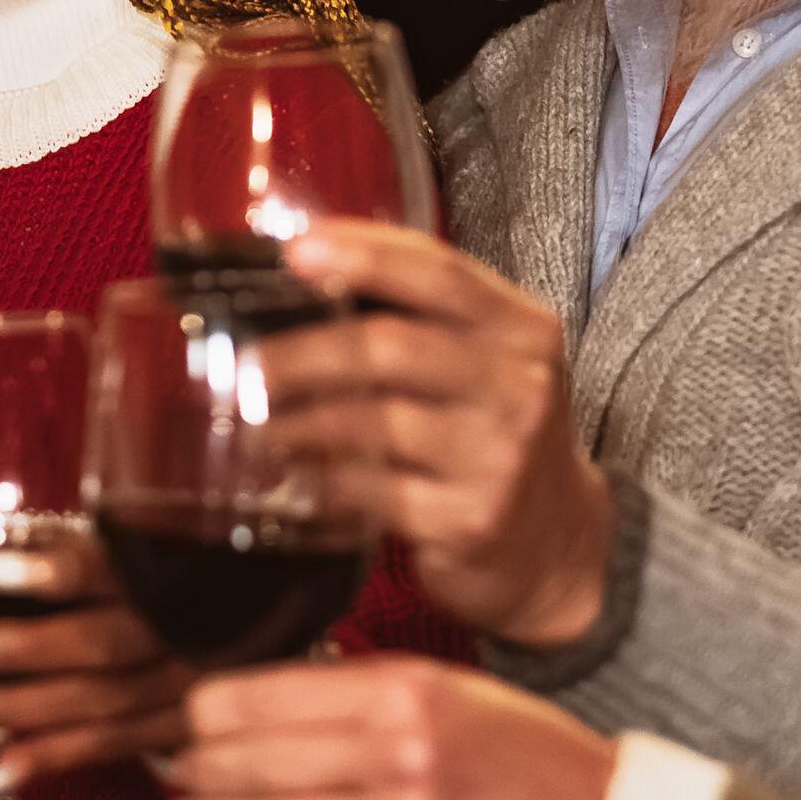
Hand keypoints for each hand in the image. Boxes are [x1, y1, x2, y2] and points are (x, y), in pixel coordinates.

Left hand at [0, 536, 196, 791]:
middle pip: (90, 647)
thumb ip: (93, 539)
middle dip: (1, 651)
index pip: (115, 570)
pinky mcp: (179, 728)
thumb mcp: (167, 532)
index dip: (57, 575)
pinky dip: (45, 764)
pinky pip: (107, 751)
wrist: (281, 630)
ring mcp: (182, 687)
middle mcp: (178, 631)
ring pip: (87, 707)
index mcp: (173, 568)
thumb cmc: (204, 563)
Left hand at [170, 654, 612, 799]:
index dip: (213, 709)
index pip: (276, 694)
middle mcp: (401, 754)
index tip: (189, 713)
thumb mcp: (440, 681)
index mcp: (405, 690)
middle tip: (175, 769)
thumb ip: (356, 683)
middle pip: (264, 760)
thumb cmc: (516, 746)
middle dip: (201, 768)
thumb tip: (261, 695)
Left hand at [268, 220, 611, 648]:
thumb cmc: (495, 434)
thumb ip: (421, 316)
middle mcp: (520, 388)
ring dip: (296, 420)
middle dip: (302, 351)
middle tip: (244, 363)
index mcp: (523, 330)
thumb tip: (306, 268)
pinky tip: (292, 473)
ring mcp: (499, 458)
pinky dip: (319, 480)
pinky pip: (370, 490)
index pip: (439, 272)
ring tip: (252, 421)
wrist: (555, 549)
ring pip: (371, 421)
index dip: (363, 254)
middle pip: (390, 347)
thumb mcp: (487, 363)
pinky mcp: (470, 522)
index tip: (293, 250)